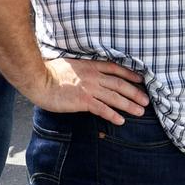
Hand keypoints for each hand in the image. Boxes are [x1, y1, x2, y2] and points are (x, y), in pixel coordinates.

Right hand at [33, 57, 148, 123]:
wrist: (38, 79)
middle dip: (135, 92)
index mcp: (91, 66)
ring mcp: (89, 88)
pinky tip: (121, 121)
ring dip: (129, 105)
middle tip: (146, 100)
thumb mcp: (71, 64)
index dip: (130, 75)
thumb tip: (90, 74)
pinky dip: (113, 115)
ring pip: (114, 97)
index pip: (115, 69)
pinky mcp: (83, 100)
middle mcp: (93, 76)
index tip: (141, 80)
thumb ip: (83, 68)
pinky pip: (102, 109)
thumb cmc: (50, 72)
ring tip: (140, 112)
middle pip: (119, 84)